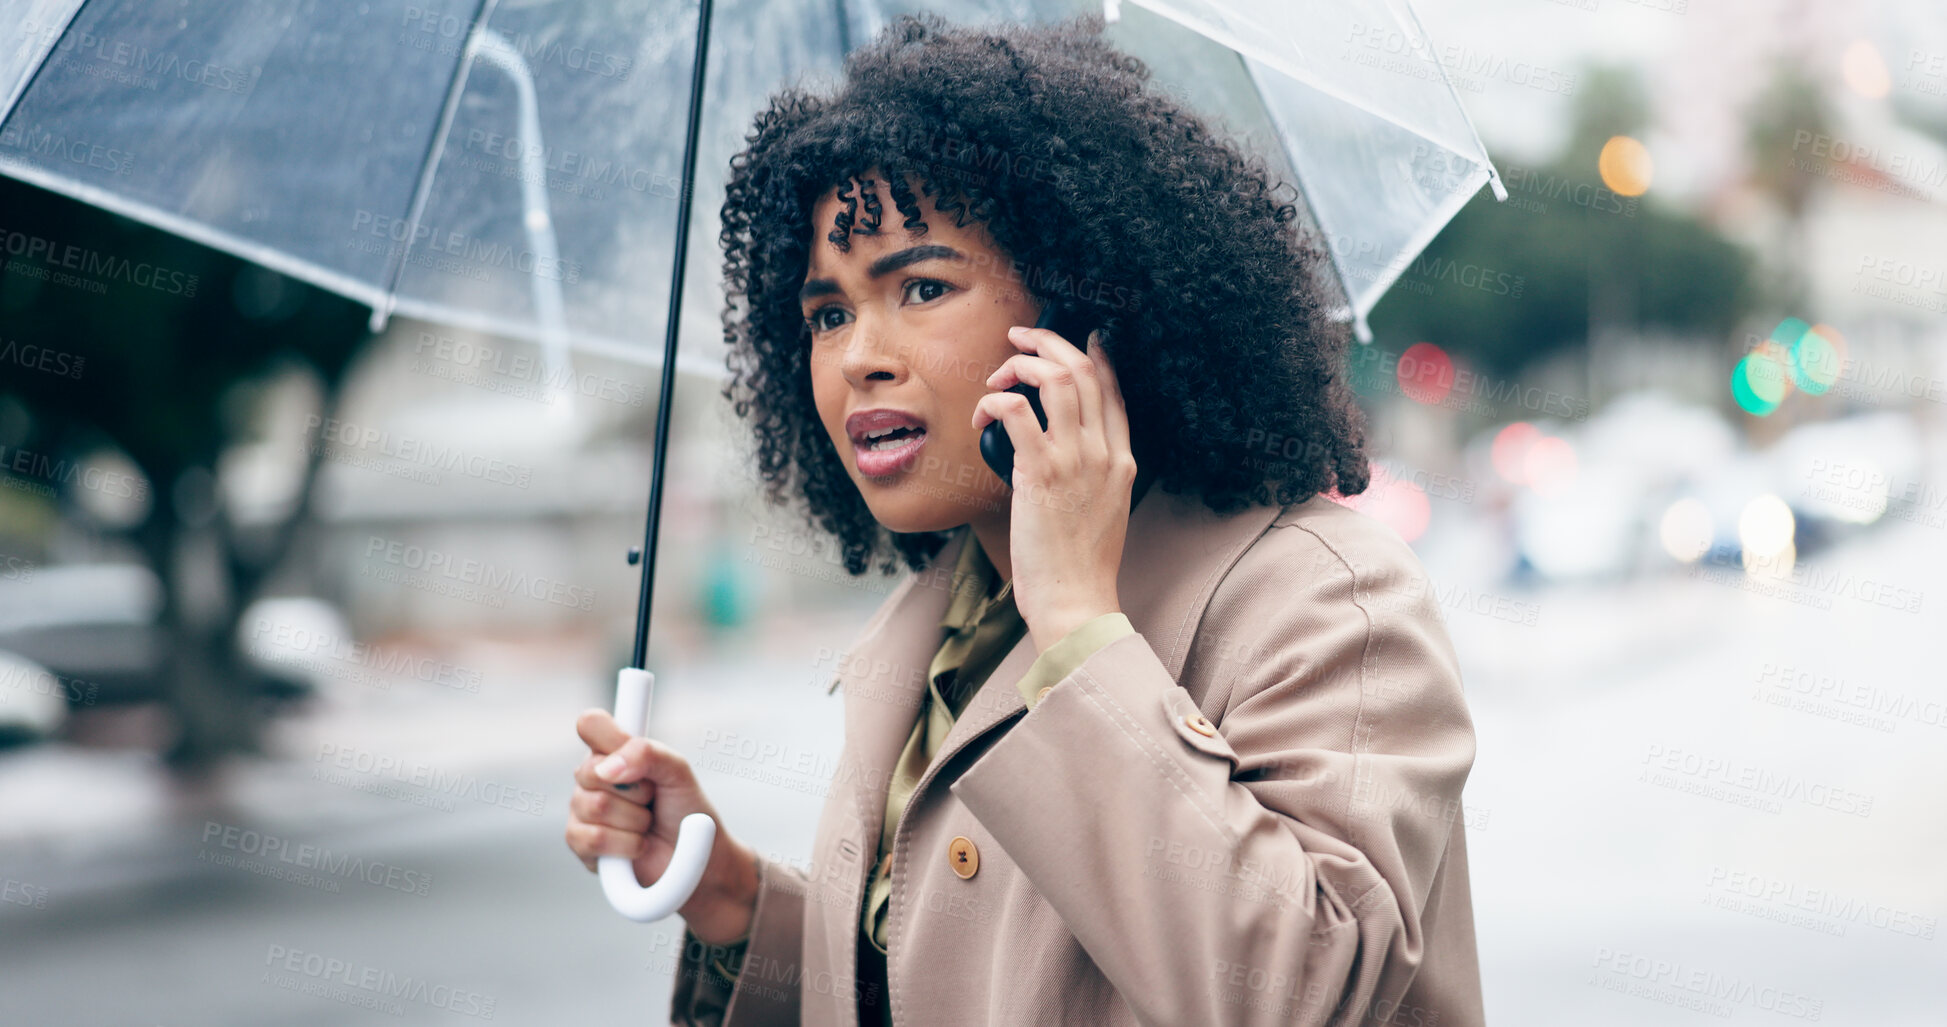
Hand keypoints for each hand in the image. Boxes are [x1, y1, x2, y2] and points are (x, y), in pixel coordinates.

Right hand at [566, 708, 757, 944]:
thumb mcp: (678, 772)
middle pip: (590, 769)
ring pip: (595, 806)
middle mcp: (592, 778)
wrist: (699, 861)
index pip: (591, 724)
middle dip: (637, 789)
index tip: (630, 748)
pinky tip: (637, 847)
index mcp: (614, 751)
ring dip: (635, 820)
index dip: (607, 734)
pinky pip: (593, 839)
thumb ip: (648, 754)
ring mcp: (582, 811)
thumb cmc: (688, 812)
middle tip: (653, 799)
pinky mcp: (581, 845)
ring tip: (647, 825)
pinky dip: (626, 845)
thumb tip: (608, 768)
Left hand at [972, 324, 1136, 652]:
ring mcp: (1075, 460)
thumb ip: (1091, 476)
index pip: (1114, 391)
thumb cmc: (1081, 568)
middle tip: (1021, 338)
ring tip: (998, 372)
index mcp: (1121, 461)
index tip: (1079, 339)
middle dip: (1049, 343)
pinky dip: (994, 401)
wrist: (1077, 600)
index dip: (1095, 357)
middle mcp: (1103, 453)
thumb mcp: (1103, 512)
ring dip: (1021, 364)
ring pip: (1055, 379)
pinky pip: (1015, 411)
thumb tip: (1058, 455)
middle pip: (1084, 372)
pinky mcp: (1040, 472)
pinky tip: (982, 415)